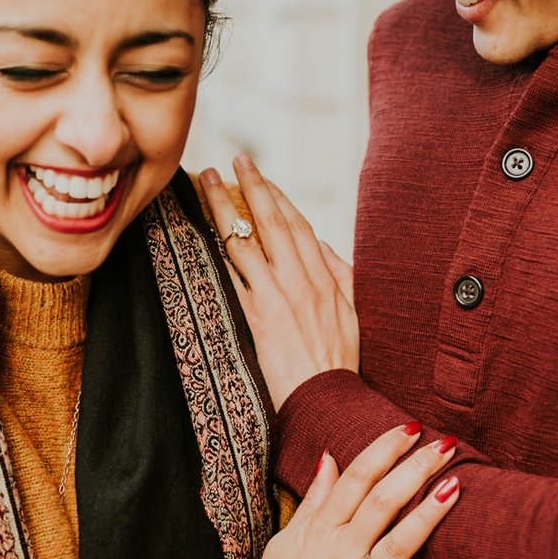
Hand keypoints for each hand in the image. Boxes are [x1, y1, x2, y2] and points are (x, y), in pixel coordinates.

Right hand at [181, 423, 461, 558]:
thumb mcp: (286, 541)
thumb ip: (314, 500)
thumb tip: (330, 456)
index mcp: (319, 533)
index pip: (356, 480)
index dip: (385, 450)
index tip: (411, 428)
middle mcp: (338, 557)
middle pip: (382, 504)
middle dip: (415, 471)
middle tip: (446, 445)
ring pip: (396, 547)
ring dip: (427, 516)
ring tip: (456, 487)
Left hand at [199, 155, 357, 407]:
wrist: (327, 400)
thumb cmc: (340, 363)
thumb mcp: (354, 314)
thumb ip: (341, 276)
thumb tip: (325, 248)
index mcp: (326, 278)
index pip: (299, 226)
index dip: (279, 197)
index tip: (264, 176)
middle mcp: (302, 280)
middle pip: (272, 222)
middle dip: (254, 186)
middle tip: (237, 159)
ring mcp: (278, 295)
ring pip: (246, 239)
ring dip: (224, 206)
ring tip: (209, 181)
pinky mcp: (258, 315)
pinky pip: (235, 273)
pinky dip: (219, 247)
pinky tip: (204, 228)